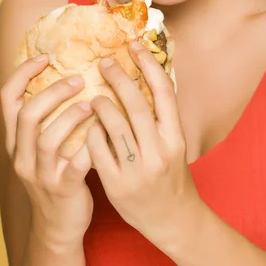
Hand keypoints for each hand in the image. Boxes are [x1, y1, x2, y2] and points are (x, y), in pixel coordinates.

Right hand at [0, 55, 93, 246]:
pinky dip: (90, 145)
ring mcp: (41, 174)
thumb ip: (49, 117)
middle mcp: (22, 155)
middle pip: (28, 115)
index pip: (8, 99)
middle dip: (53, 92)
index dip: (23, 73)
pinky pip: (75, 164)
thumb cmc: (56, 174)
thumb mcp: (42, 147)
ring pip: (48, 139)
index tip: (45, 57)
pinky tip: (103, 131)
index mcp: (16, 140)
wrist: (59, 225)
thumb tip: (71, 74)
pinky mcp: (63, 188)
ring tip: (91, 104)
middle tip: (78, 79)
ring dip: (70, 117)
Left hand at [86, 41, 201, 250]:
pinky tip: (89, 125)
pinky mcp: (116, 185)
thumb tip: (145, 75)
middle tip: (104, 62)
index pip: (164, 92)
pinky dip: (91, 132)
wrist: (173, 220)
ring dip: (101, 104)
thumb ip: (161, 116)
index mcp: (176, 137)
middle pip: (136, 104)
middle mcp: (159, 151)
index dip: (149, 64)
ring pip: (114, 125)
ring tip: (95, 95)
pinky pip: (97, 150)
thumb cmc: (171, 175)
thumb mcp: (174, 143)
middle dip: (118, 78)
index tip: (134, 45)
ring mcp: (137, 169)